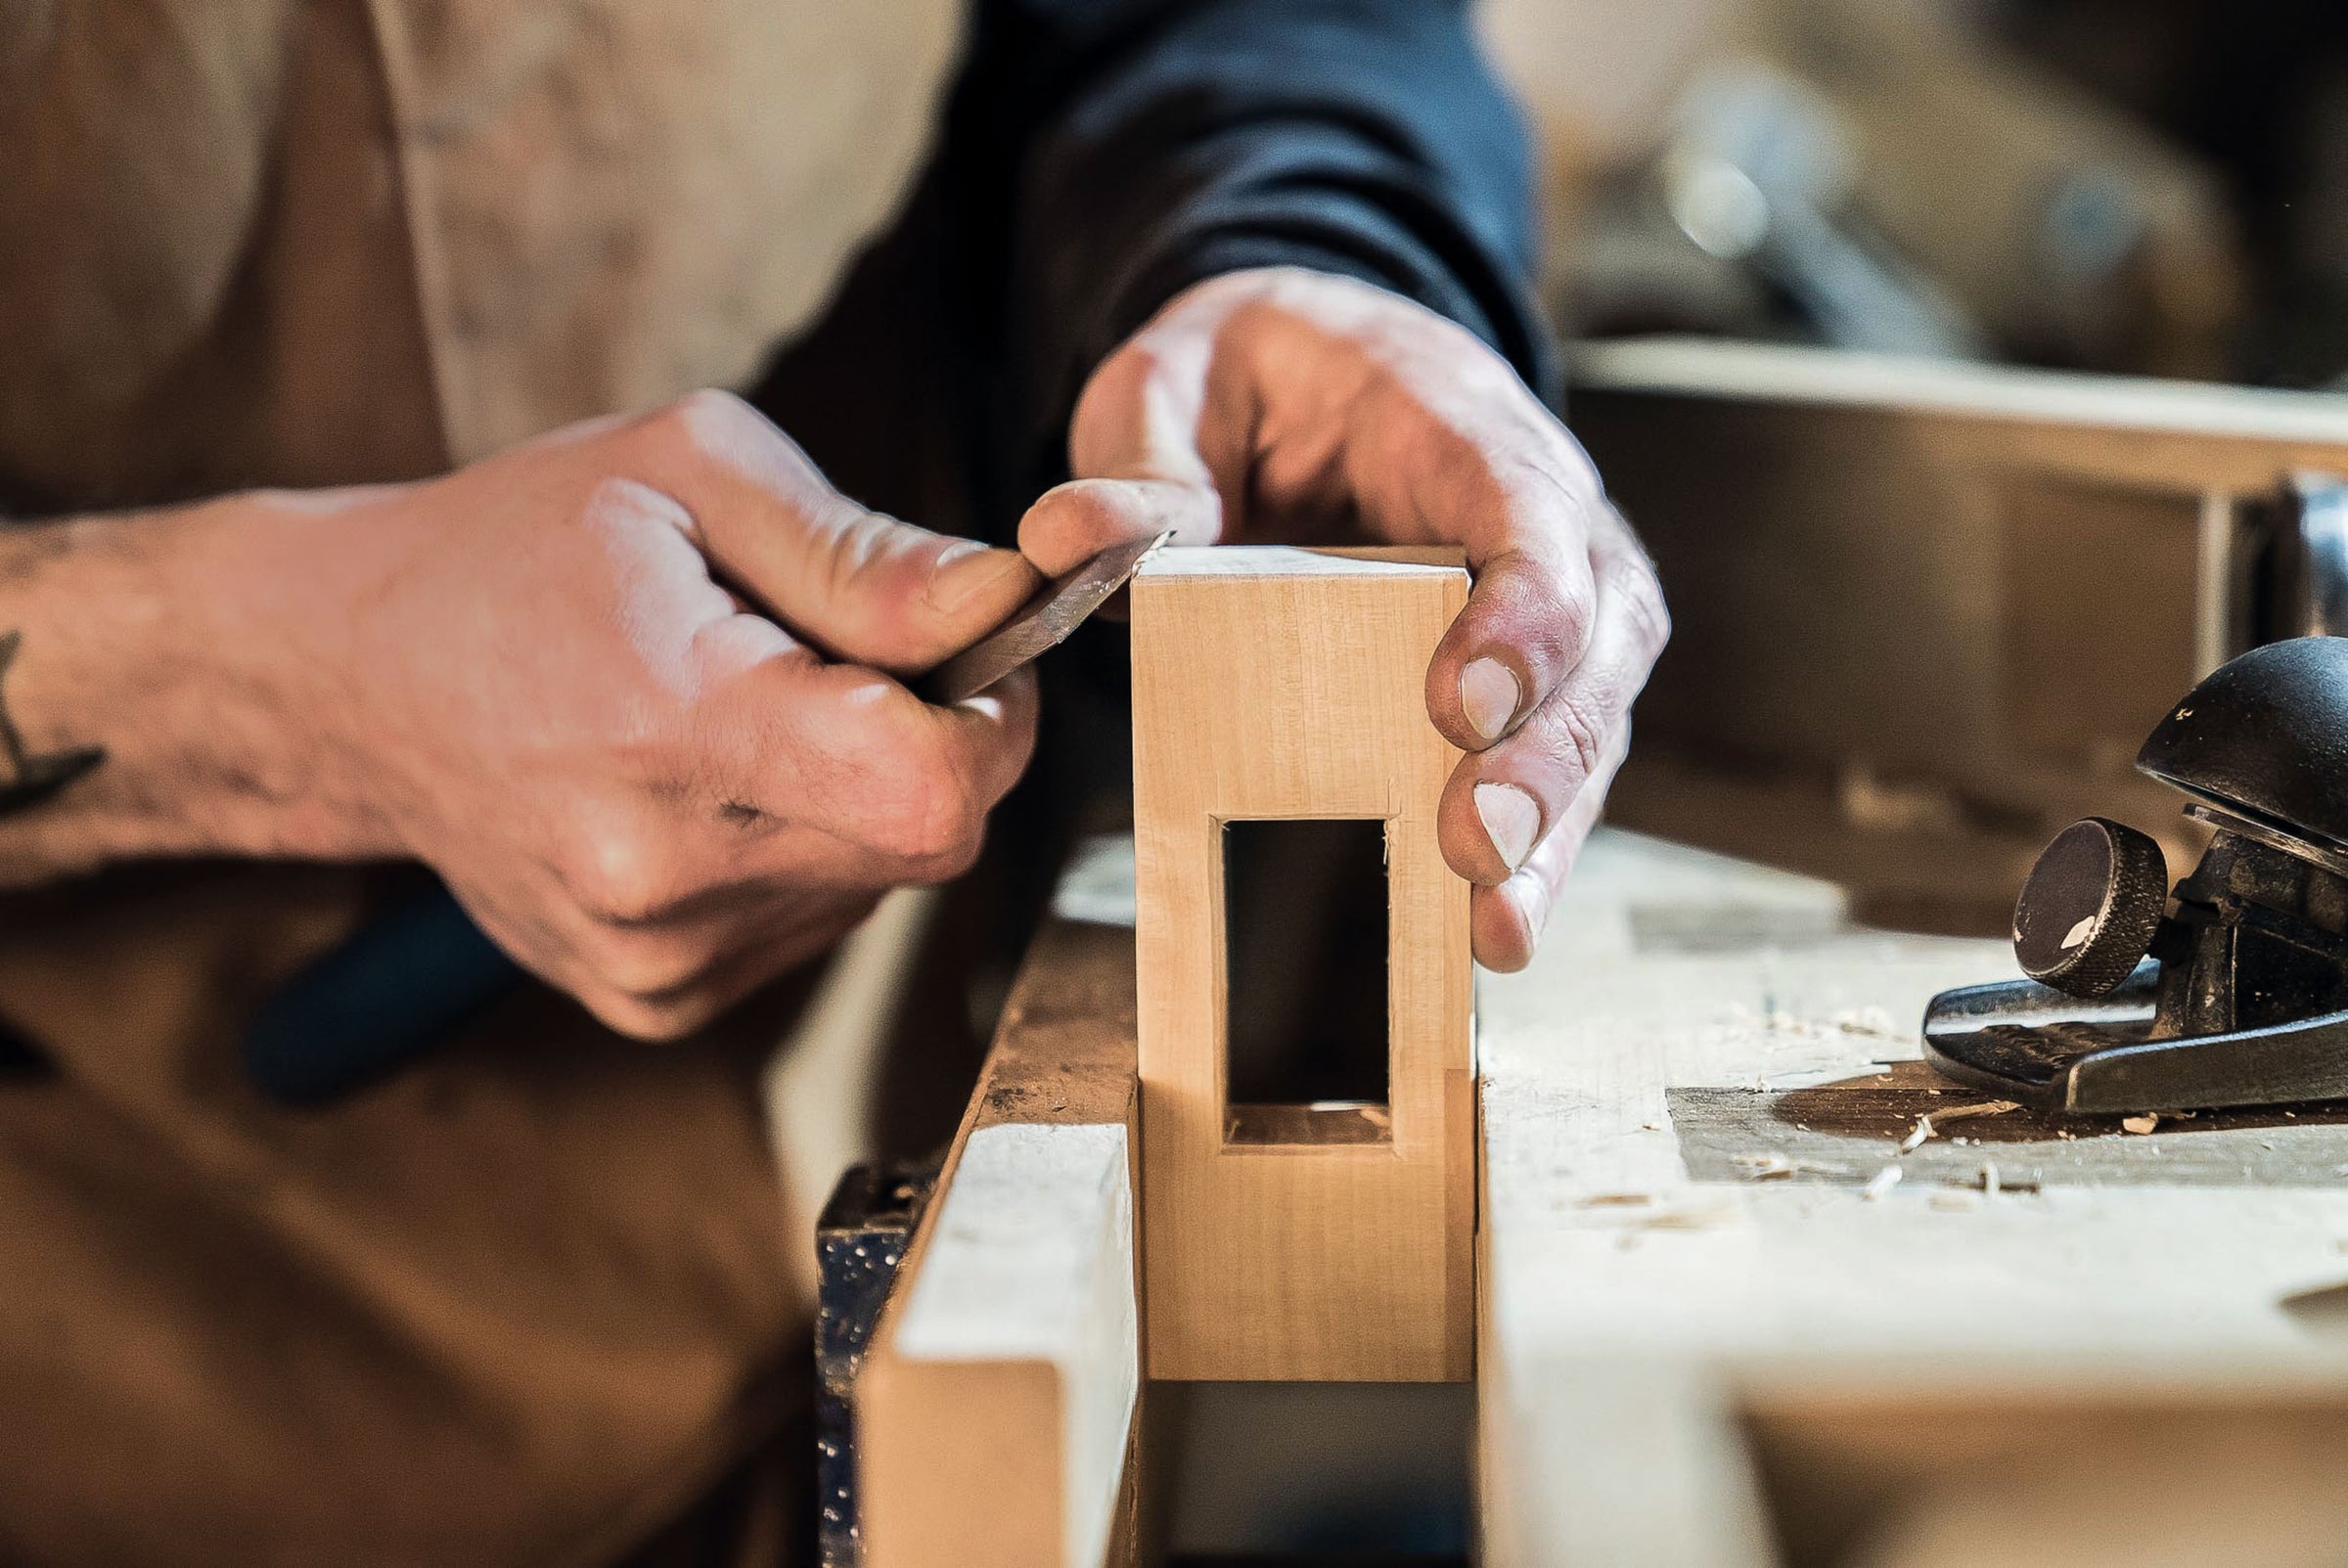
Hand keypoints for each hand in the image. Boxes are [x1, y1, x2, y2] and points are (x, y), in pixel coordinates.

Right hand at [234, 391, 1039, 1036]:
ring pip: (880, 884)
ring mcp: (652, 954)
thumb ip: (865, 552)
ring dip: (863, 797)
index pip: (931, 790)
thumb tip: (1008, 601)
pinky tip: (709, 787)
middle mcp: (659, 870)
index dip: (992, 718)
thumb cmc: (517, 550)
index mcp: (670, 721)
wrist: (350, 683)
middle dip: (936, 744)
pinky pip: (815, 924)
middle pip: (928, 840)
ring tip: (745, 712)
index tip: (962, 652)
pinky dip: (804, 852)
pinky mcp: (652, 998)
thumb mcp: (689, 474)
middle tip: (843, 660)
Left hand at [1020, 268, 1666, 969]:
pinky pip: (1549, 771)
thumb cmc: (1254, 378)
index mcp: (1458, 422)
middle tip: (1476, 846)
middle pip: (1592, 637)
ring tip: (1495, 931)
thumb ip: (1142, 461)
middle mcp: (1541, 517)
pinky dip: (1528, 855)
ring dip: (1551, 833)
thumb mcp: (1176, 384)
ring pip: (1590, 720)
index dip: (1518, 610)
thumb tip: (1068, 535)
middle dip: (1544, 753)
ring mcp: (1549, 609)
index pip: (1526, 510)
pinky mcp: (1524, 685)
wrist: (1305, 377)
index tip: (1462, 702)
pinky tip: (1490, 934)